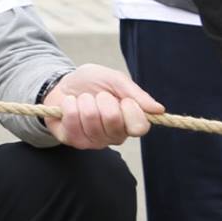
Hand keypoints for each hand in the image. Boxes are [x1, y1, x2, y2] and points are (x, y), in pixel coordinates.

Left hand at [43, 64, 162, 149]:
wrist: (62, 85)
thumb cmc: (93, 83)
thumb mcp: (114, 79)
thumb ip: (135, 93)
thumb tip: (158, 109)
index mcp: (130, 123)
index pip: (139, 128)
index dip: (131, 110)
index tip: (123, 99)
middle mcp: (114, 136)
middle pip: (113, 120)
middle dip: (103, 99)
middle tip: (99, 96)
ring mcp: (94, 141)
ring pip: (91, 118)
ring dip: (85, 100)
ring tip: (84, 100)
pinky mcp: (74, 140)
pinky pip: (72, 120)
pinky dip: (69, 104)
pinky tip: (70, 105)